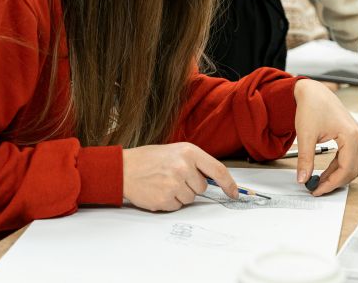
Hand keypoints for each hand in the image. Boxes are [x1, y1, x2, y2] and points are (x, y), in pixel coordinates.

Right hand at [122, 142, 236, 211]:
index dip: (229, 184)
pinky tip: (158, 190)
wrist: (123, 168)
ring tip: (164, 183)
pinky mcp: (165, 199)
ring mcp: (174, 184)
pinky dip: (170, 202)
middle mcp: (184, 167)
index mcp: (189, 152)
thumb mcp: (175, 151)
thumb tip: (215, 180)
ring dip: (180, 194)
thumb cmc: (149, 159)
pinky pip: (177, 206)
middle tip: (174, 177)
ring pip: (190, 198)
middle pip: (202, 188)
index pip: (218, 170)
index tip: (234, 193)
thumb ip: (195, 163)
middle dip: (191, 186)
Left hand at [293, 79, 357, 195]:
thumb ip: (305, 159)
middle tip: (317, 189)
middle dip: (335, 182)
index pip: (346, 169)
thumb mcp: (306, 135)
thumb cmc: (312, 106)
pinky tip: (325, 173)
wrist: (313, 92)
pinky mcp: (352, 136)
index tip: (316, 190)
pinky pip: (349, 158)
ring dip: (337, 176)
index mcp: (351, 136)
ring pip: (352, 166)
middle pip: (352, 170)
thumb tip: (303, 179)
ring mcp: (357, 136)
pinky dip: (339, 168)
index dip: (331, 183)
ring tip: (319, 182)